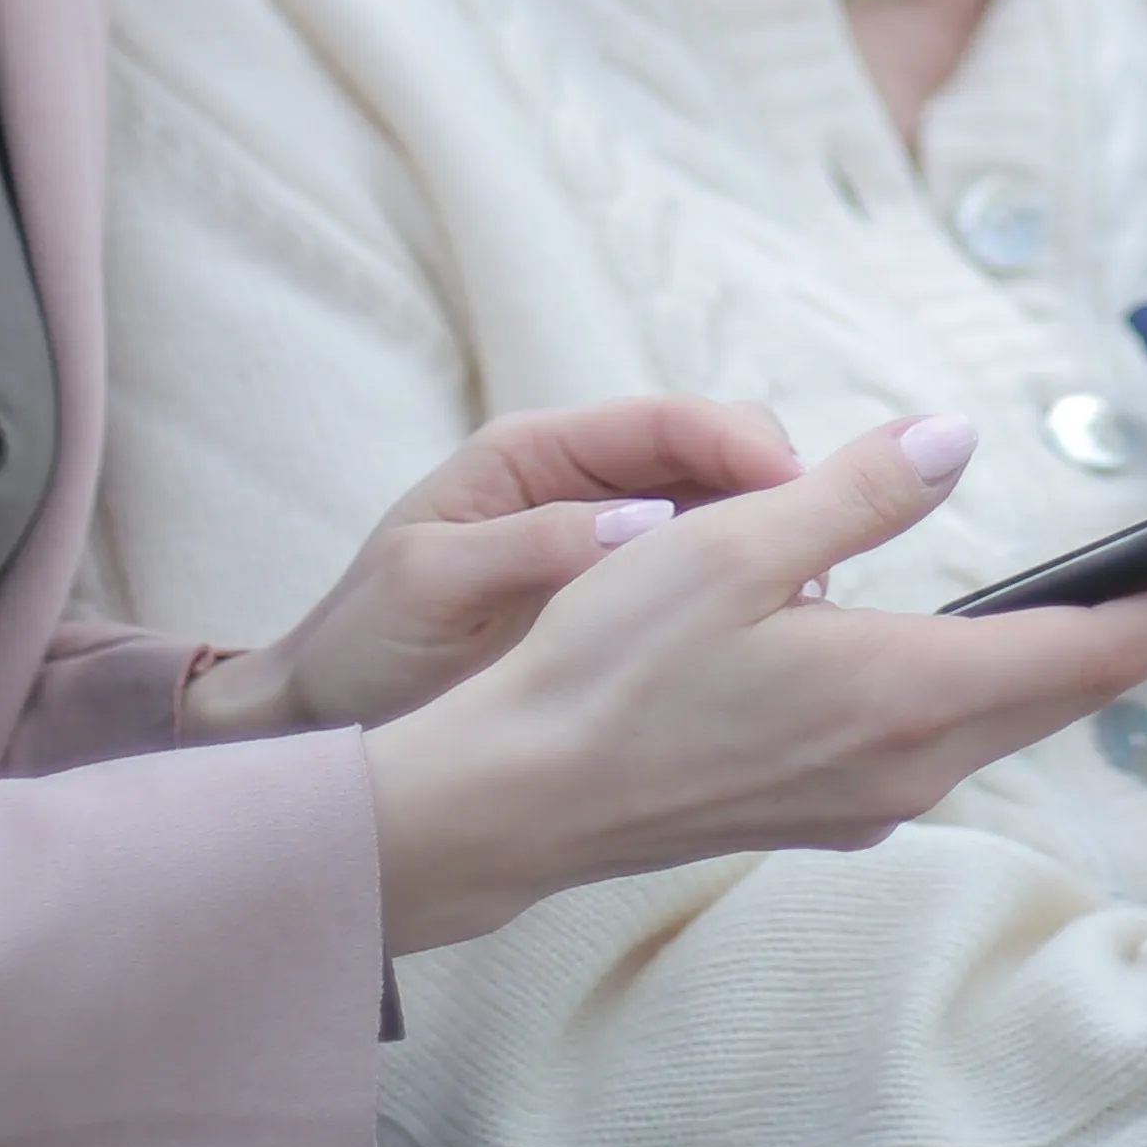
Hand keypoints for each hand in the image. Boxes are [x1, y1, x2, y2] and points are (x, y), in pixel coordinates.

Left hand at [184, 396, 803, 739]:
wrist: (325, 724)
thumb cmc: (364, 647)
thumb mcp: (432, 586)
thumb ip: (529, 546)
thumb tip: (642, 523)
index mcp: (534, 455)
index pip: (666, 423)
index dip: (743, 445)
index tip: (799, 492)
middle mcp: (582, 485)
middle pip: (712, 458)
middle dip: (776, 495)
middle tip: (821, 559)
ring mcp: (606, 543)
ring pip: (721, 520)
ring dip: (770, 551)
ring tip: (811, 607)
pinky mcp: (617, 607)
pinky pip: (701, 584)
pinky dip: (745, 600)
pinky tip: (775, 642)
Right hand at [361, 412, 1146, 954]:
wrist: (518, 801)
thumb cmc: (610, 668)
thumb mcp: (732, 543)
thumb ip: (855, 493)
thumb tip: (950, 442)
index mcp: (905, 692)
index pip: (1095, 650)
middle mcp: (908, 762)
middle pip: (1072, 690)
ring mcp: (869, 797)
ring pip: (1009, 717)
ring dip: (1078, 658)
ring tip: (1134, 599)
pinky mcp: (826, 807)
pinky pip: (947, 736)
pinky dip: (998, 684)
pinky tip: (980, 650)